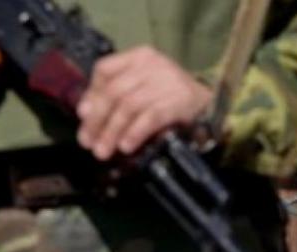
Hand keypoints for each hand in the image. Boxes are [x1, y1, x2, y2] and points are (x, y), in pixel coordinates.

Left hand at [77, 46, 212, 159]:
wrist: (212, 105)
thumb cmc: (172, 98)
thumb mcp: (144, 88)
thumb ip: (117, 95)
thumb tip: (86, 113)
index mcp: (140, 57)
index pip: (105, 69)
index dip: (91, 94)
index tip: (84, 117)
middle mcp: (153, 65)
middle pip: (115, 91)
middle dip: (98, 120)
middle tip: (89, 143)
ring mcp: (168, 82)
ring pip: (129, 106)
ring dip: (113, 131)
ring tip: (104, 151)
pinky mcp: (180, 101)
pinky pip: (151, 118)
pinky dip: (135, 133)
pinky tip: (126, 147)